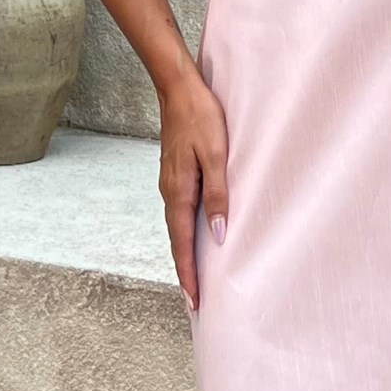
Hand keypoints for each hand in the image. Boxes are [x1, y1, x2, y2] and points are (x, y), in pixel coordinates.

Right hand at [158, 71, 227, 312]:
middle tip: (195, 302)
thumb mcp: (216, 156)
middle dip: (186, 272)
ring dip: (186, 254)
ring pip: (178, 228)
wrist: (177, 89)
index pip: (183, 244)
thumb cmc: (201, 118)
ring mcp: (170, 183)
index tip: (194, 301)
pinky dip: (186, 233)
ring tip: (196, 277)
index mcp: (179, 192)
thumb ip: (220, 195)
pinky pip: (180, 212)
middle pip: (177, 241)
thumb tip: (220, 234)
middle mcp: (170, 192)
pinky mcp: (176, 175)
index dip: (189, 274)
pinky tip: (196, 237)